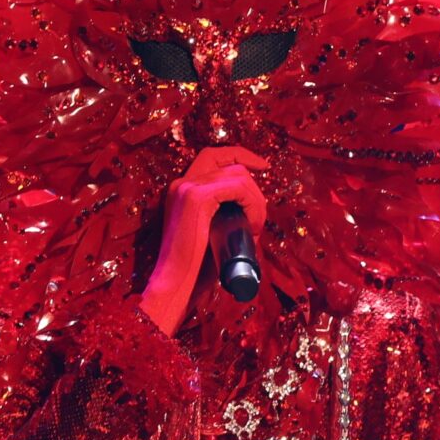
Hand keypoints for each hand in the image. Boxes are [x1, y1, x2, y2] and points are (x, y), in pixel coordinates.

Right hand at [137, 145, 268, 334]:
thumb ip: (223, 219)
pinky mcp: (198, 197)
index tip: (263, 166)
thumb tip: (252, 218)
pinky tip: (253, 224)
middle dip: (253, 181)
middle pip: (229, 162)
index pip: (213, 156)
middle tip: (261, 213)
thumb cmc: (194, 268)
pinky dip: (253, 204)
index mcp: (181, 189)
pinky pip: (238, 187)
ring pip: (238, 175)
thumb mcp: (210, 234)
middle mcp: (181, 182)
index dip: (240, 155)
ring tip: (256, 227)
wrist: (176, 283)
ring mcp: (188, 187)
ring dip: (256, 199)